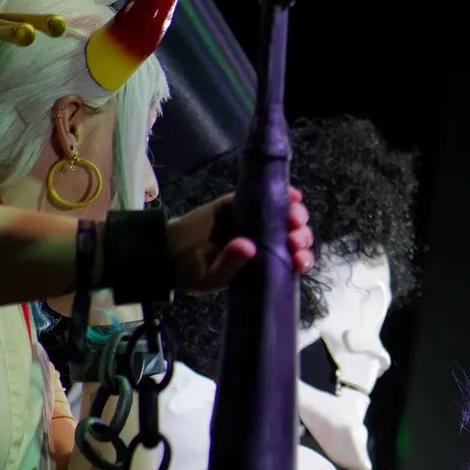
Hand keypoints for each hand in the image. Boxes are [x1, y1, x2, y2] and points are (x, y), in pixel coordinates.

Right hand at [168, 185, 313, 294]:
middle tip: (294, 238)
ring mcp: (254, 222)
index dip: (300, 259)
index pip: (290, 262)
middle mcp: (264, 243)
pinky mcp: (241, 202)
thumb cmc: (193, 271)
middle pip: (292, 238)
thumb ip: (230, 263)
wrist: (169, 250)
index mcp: (262, 265)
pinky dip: (280, 193)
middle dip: (301, 237)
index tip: (298, 258)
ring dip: (295, 215)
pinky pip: (264, 196)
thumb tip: (248, 246)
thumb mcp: (211, 275)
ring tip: (293, 216)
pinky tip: (291, 194)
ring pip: (284, 217)